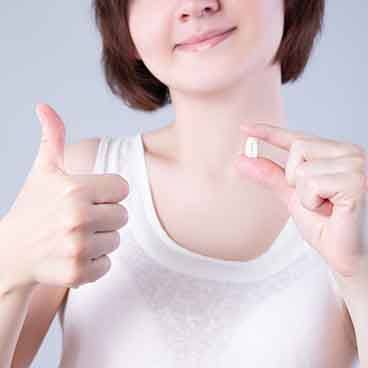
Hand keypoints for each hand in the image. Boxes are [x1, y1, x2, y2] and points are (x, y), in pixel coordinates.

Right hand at [0, 104, 129, 294]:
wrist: (11, 252)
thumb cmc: (34, 207)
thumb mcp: (44, 171)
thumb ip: (53, 138)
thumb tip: (44, 106)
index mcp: (75, 189)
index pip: (123, 188)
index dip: (107, 193)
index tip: (87, 197)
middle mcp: (77, 218)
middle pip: (123, 215)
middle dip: (105, 217)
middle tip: (80, 220)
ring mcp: (77, 247)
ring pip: (117, 240)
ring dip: (100, 240)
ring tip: (74, 237)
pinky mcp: (77, 273)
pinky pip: (107, 265)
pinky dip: (94, 263)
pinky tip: (72, 256)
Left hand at [235, 122, 367, 277]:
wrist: (345, 253)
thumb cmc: (326, 225)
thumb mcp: (292, 195)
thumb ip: (270, 175)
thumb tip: (241, 159)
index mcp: (335, 154)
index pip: (298, 138)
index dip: (270, 132)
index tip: (245, 128)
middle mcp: (349, 153)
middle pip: (298, 148)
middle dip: (294, 179)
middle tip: (315, 199)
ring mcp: (356, 165)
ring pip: (302, 169)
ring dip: (305, 196)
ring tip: (326, 208)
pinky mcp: (356, 182)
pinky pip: (311, 184)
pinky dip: (312, 203)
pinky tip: (332, 211)